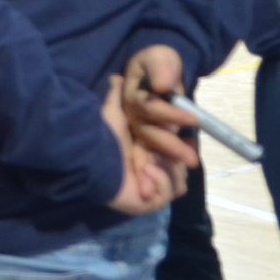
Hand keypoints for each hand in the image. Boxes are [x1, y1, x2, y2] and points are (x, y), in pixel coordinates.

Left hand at [101, 76, 184, 214]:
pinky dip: (161, 181)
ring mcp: (149, 188)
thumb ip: (117, 95)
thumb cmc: (100, 134)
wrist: (88, 156)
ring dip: (169, 168)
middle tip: (184, 147)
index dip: (184, 144)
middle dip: (181, 155)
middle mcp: (148, 171)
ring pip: (178, 182)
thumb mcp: (113, 111)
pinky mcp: (146, 202)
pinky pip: (168, 194)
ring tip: (151, 159)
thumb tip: (116, 77)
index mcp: (144, 153)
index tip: (191, 131)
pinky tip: (146, 170)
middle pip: (179, 168)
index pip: (173, 152)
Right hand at [122, 44, 202, 172]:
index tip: (195, 119)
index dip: (171, 115)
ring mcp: (139, 127)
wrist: (161, 70)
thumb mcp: (159, 57)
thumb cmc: (159, 62)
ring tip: (192, 161)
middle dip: (170, 146)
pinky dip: (174, 155)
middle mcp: (131, 115)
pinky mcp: (149, 136)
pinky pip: (159, 149)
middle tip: (191, 159)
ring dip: (172, 155)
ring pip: (152, 145)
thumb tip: (160, 86)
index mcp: (131, 95)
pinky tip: (191, 152)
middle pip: (147, 133)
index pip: (149, 108)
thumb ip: (160, 69)